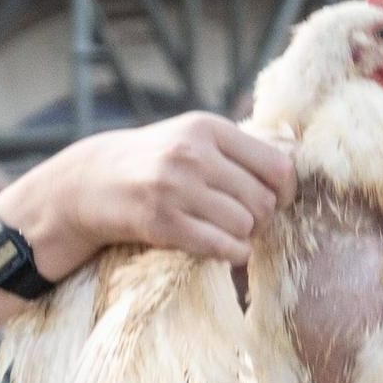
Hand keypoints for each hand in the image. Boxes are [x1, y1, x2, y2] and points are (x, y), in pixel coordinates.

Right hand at [7, 112, 295, 274]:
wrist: (91, 183)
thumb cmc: (154, 165)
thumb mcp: (192, 139)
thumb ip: (236, 151)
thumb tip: (292, 173)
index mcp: (208, 128)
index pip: (277, 166)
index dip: (284, 192)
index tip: (274, 203)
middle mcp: (192, 153)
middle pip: (262, 201)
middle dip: (261, 220)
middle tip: (246, 224)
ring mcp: (175, 187)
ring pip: (244, 226)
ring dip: (244, 238)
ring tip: (228, 234)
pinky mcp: (162, 222)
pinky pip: (221, 247)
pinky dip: (233, 254)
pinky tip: (227, 251)